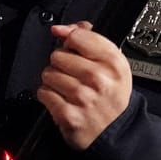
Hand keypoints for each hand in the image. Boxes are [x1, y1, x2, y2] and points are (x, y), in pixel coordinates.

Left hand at [37, 21, 131, 150]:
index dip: (71, 41)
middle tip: (73, 74)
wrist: (116, 131)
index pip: (77, 36)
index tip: (73, 49)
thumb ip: (89, 39)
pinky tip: (62, 99)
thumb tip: (61, 28)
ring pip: (48, 73)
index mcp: (112, 62)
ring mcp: (82, 97)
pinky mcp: (67, 114)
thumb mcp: (112, 63)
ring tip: (68, 88)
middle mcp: (98, 78)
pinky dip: (49, 96)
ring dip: (54, 80)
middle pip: (58, 55)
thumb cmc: (111, 95)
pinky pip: (43, 93)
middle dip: (61, 63)